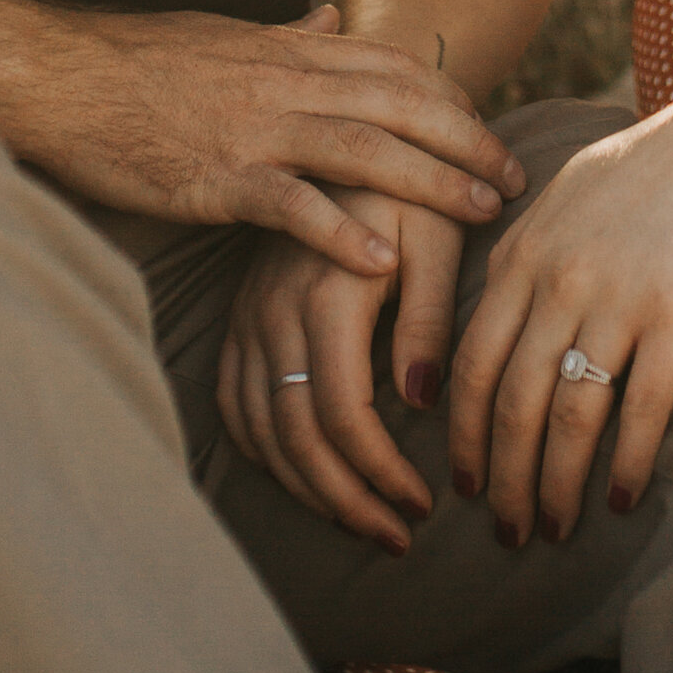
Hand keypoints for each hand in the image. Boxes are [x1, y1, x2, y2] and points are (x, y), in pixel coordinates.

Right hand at [26, 4, 521, 274]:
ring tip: (481, 214)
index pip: (393, 67)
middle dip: (466, 140)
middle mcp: (282, 83)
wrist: (56, 75)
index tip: (487, 129)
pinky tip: (383, 263)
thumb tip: (332, 16)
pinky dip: (341, 233)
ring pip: (364, 149)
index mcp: (286, 51)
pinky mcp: (214, 177)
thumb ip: (284, 34)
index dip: (449, 98)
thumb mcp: (222, 34)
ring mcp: (251, 129)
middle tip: (513, 179)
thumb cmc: (132, 60)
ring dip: (431, 182)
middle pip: (399, 105)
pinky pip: (291, 206)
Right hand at [217, 193, 466, 548]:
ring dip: (309, 489)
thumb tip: (419, 400)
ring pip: (260, 431)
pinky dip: (267, 455)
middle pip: (295, 436)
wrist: (342, 136)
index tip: (424, 503)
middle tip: (398, 536)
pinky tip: (306, 478)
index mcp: (325, 292)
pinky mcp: (240, 320)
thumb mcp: (437, 233)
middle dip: (347, 500)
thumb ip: (429, 317)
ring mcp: (248, 318)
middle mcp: (273, 312)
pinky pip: (236, 406)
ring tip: (363, 523)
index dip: (380, 471)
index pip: (341, 413)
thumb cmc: (407, 185)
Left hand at [449, 75, 672, 542]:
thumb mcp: (570, 193)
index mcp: (523, 250)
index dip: (463, 433)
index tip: (464, 482)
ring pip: (567, 415)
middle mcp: (558, 277)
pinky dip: (625, 464)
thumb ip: (527, 252)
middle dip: (501, 476)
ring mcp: (616, 296)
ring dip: (555, 483)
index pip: (471, 361)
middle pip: (510, 400)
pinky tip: (621, 500)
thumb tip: (498, 313)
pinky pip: (640, 408)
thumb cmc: (661, 164)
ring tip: (554, 527)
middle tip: (506, 529)